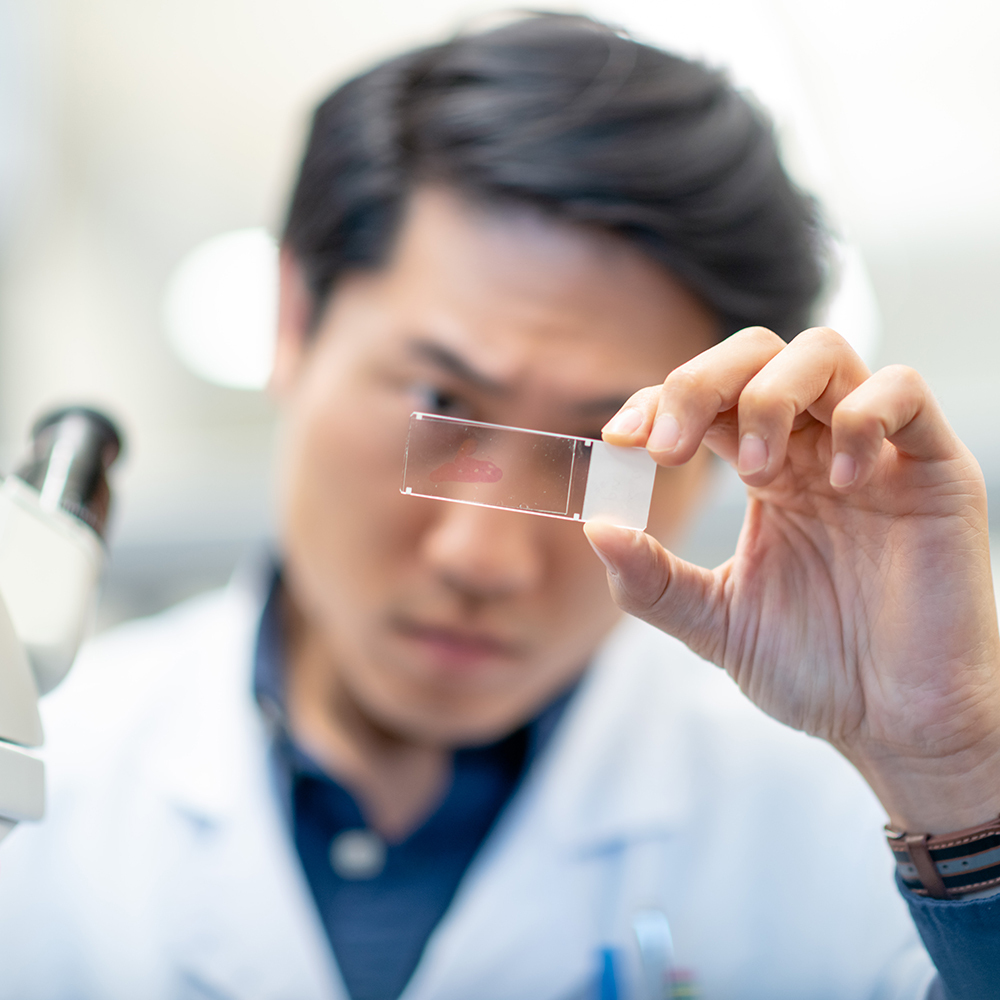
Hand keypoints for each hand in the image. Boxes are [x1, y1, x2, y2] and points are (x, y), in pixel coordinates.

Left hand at [585, 326, 999, 832]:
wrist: (895, 724)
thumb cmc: (814, 669)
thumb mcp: (714, 622)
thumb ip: (652, 580)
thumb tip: (596, 527)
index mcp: (764, 473)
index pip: (706, 399)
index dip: (658, 402)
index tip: (621, 441)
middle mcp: (815, 450)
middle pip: (756, 355)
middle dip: (699, 385)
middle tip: (668, 450)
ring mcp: (874, 453)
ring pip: (823, 353)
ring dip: (769, 396)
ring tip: (755, 470)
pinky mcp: (936, 469)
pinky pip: (905, 391)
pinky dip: (861, 415)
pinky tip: (839, 481)